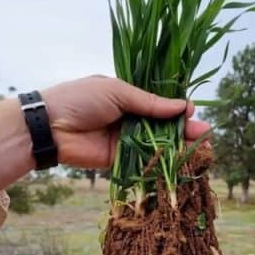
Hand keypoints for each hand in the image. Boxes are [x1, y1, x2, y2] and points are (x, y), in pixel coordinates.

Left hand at [0, 75, 211, 192]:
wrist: (49, 126)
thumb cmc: (80, 99)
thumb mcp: (118, 92)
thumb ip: (150, 103)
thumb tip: (182, 106)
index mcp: (127, 96)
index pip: (159, 102)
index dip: (177, 107)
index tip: (191, 111)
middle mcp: (128, 118)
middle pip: (163, 125)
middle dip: (184, 129)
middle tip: (205, 134)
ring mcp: (125, 139)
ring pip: (157, 144)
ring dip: (178, 146)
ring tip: (200, 147)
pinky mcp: (119, 160)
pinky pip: (143, 161)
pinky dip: (161, 162)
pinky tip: (180, 162)